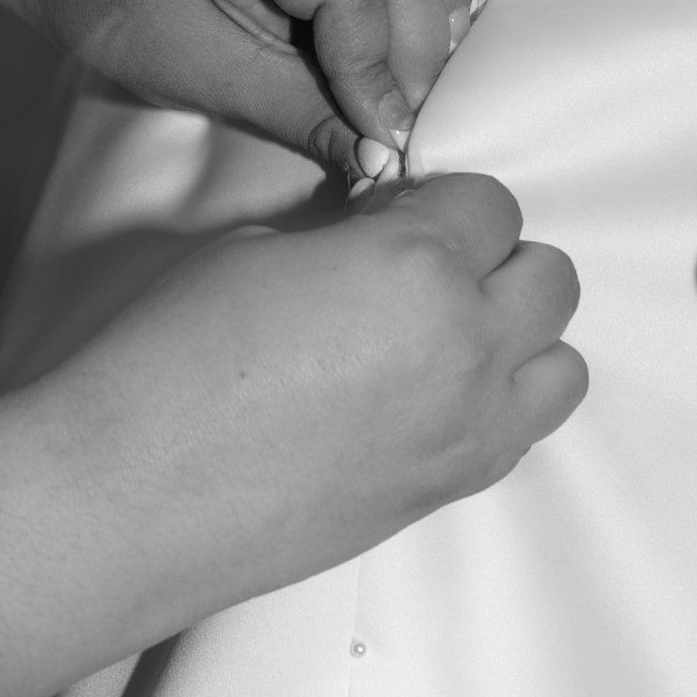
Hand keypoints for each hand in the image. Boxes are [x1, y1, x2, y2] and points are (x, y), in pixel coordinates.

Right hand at [50, 171, 587, 600]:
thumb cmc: (173, 357)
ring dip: (517, 338)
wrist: (134, 494)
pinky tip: (424, 399)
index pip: (493, 202)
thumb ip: (352, 238)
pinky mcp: (449, 492)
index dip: (444, 203)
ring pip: (562, 364)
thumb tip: (385, 239)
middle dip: (494, 261)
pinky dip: (498, 404)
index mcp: (417, 265)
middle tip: (422, 271)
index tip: (399, 216)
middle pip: (550, 278)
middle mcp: (466, 346)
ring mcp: (468, 430)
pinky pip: (523, 433)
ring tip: (439, 338)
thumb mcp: (261, 250)